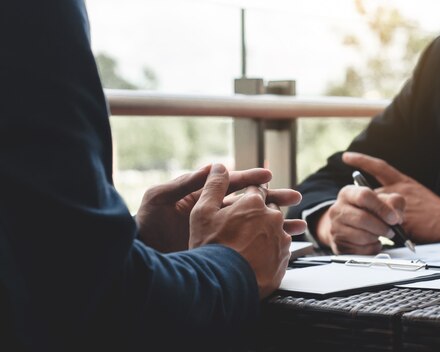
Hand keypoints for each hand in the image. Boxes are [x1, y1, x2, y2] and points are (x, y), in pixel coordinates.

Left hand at [136, 165, 303, 252]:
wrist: (140, 254)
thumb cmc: (146, 225)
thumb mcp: (160, 198)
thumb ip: (185, 183)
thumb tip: (211, 168)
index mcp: (204, 196)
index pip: (232, 184)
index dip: (251, 179)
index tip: (269, 175)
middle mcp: (216, 213)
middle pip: (251, 203)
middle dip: (274, 200)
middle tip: (295, 198)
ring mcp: (221, 232)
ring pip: (256, 225)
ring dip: (278, 224)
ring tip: (298, 226)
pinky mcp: (222, 249)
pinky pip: (250, 246)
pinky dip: (268, 245)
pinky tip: (283, 247)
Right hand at [189, 164, 306, 298]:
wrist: (224, 283)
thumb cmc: (211, 247)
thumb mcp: (203, 212)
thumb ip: (213, 186)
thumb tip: (219, 166)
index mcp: (254, 202)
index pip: (257, 189)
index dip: (251, 191)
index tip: (252, 193)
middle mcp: (272, 217)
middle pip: (270, 209)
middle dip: (262, 212)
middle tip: (252, 220)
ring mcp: (281, 239)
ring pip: (277, 230)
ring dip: (269, 232)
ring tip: (257, 241)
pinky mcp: (284, 258)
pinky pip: (280, 249)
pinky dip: (272, 250)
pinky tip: (259, 257)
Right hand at [317, 182, 405, 254]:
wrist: (348, 225)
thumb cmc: (367, 211)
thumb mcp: (382, 200)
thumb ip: (394, 202)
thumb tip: (396, 216)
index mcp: (348, 193)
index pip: (364, 196)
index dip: (382, 208)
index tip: (394, 218)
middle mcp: (337, 209)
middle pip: (362, 218)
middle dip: (382, 227)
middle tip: (391, 231)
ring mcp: (335, 228)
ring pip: (361, 236)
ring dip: (376, 238)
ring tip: (380, 235)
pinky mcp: (338, 245)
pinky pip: (359, 250)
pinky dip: (371, 248)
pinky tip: (372, 242)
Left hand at [341, 152, 439, 242]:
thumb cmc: (436, 211)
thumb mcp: (415, 194)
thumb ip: (397, 196)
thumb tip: (382, 204)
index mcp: (403, 181)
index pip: (378, 167)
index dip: (362, 160)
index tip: (347, 157)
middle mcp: (398, 190)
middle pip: (369, 194)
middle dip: (365, 204)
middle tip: (361, 210)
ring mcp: (396, 205)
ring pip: (373, 210)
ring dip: (372, 218)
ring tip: (380, 225)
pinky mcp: (397, 220)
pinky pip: (380, 224)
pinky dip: (381, 229)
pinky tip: (388, 234)